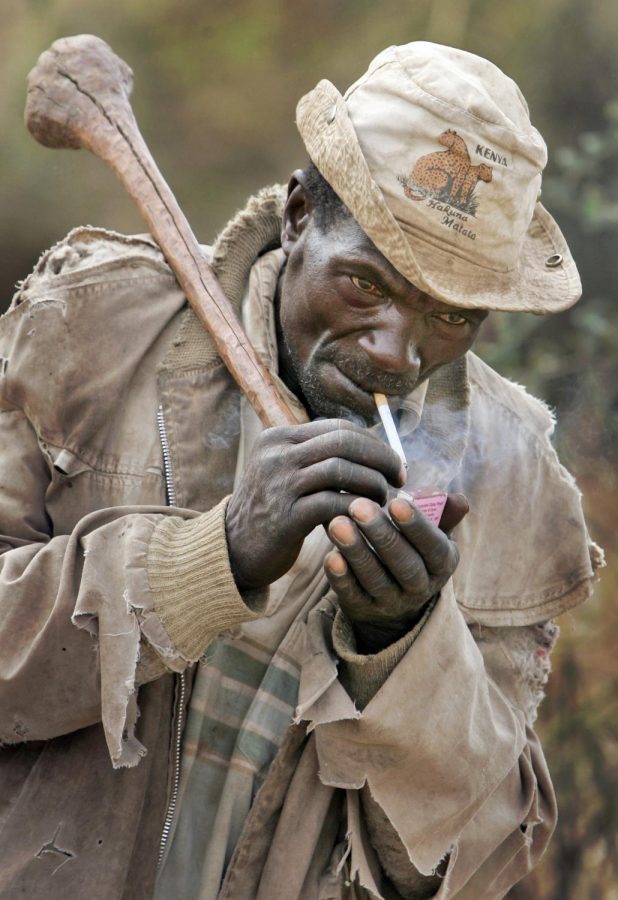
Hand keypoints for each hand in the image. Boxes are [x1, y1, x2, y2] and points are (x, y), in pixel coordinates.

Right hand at [225, 419, 404, 591]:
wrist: (234, 550)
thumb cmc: (272, 511)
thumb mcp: (285, 473)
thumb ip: (317, 457)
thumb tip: (372, 449)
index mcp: (278, 437)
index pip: (338, 427)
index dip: (373, 443)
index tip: (393, 463)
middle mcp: (276, 454)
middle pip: (344, 441)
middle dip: (381, 458)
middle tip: (399, 478)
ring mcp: (279, 484)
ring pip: (342, 469)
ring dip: (372, 484)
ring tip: (382, 501)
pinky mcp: (285, 516)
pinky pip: (334, 503)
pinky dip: (357, 508)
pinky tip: (366, 518)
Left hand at [325, 493, 467, 652]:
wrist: (396, 597)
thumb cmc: (414, 548)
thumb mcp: (432, 533)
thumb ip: (443, 513)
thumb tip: (457, 500)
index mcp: (442, 563)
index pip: (434, 547)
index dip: (417, 527)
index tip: (397, 503)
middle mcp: (420, 587)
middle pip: (403, 564)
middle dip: (381, 535)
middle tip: (358, 506)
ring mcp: (391, 602)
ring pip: (375, 579)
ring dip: (356, 551)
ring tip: (337, 523)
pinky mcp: (363, 610)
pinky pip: (352, 595)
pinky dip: (341, 577)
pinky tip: (331, 556)